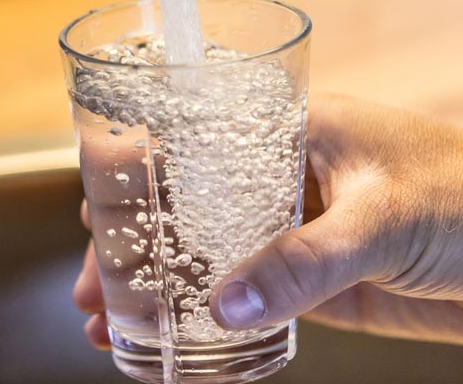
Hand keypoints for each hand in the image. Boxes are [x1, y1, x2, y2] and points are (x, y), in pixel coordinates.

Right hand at [74, 94, 462, 347]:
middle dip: (135, 245)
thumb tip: (224, 306)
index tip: (95, 203)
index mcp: (293, 132)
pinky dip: (211, 320)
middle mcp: (283, 179)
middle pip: (187, 207)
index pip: (195, 141)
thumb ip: (303, 262)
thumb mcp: (382, 219)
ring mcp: (296, 232)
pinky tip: (178, 342)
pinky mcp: (316, 282)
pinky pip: (251, 298)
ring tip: (110, 321)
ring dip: (162, 288)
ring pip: (210, 257)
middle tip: (92, 285)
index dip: (139, 170)